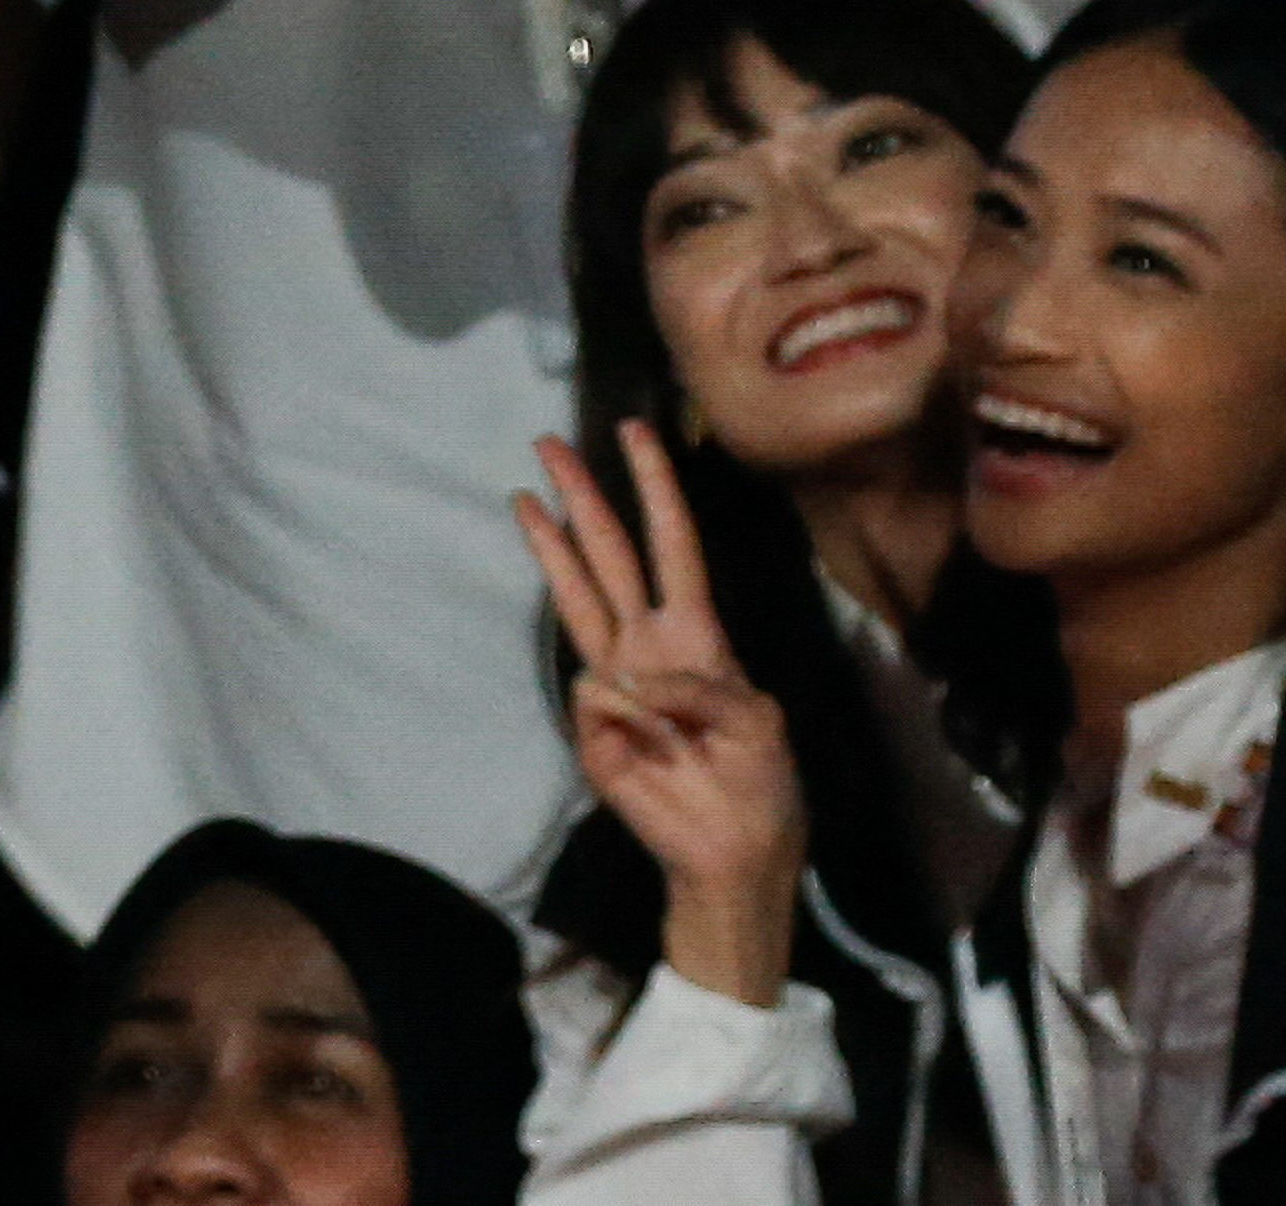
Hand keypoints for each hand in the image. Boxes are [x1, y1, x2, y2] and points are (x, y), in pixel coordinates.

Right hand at [516, 424, 802, 1006]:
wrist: (735, 855)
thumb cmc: (761, 785)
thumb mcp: (759, 722)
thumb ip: (701, 689)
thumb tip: (622, 682)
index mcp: (697, 635)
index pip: (672, 545)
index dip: (655, 488)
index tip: (637, 430)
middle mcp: (649, 644)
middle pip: (611, 554)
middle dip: (584, 496)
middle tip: (549, 441)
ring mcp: (615, 683)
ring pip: (577, 599)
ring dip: (552, 547)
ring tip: (524, 497)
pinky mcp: (592, 731)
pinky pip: (597, 698)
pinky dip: (628, 716)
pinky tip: (650, 742)